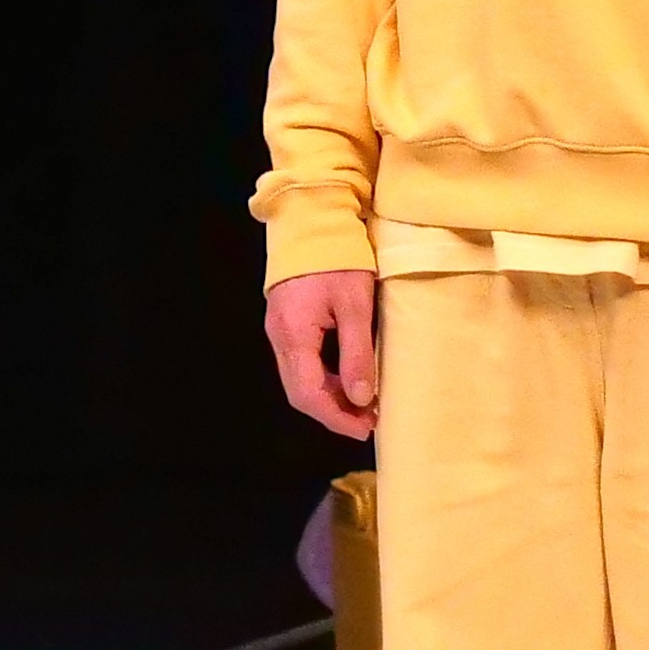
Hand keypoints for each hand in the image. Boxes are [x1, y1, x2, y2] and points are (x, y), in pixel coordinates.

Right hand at [265, 268, 376, 438]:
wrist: (310, 221)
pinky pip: (301, 364)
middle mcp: (279, 338)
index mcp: (294, 335)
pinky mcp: (286, 324)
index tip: (366, 429)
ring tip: (364, 405)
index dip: (336, 418)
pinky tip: (348, 379)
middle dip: (334, 413)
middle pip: (300, 393)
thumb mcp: (356, 305)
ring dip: (330, 398)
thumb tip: (362, 399)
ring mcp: (279, 331)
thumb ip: (357, 353)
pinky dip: (325, 380)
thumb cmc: (337, 258)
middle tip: (369, 422)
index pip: (309, 394)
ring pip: (299, 380)